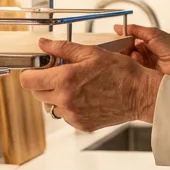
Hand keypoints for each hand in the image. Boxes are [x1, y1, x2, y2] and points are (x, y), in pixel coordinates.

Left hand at [19, 38, 164, 130]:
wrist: (141, 95)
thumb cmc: (121, 73)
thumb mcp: (91, 53)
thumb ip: (63, 48)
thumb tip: (44, 44)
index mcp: (65, 80)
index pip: (28, 80)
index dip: (29, 73)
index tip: (35, 69)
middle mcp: (66, 100)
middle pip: (37, 93)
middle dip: (44, 82)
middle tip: (61, 74)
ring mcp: (73, 115)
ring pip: (52, 105)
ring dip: (58, 96)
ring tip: (78, 86)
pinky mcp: (81, 124)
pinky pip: (66, 115)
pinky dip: (71, 106)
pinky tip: (86, 97)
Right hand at [114, 24, 169, 84]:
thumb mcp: (156, 35)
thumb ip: (137, 31)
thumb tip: (120, 27)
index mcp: (152, 44)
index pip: (131, 42)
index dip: (123, 40)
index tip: (115, 39)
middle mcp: (149, 57)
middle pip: (128, 53)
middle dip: (123, 50)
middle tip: (118, 47)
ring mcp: (148, 69)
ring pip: (130, 63)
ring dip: (128, 58)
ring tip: (129, 54)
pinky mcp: (148, 80)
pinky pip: (135, 72)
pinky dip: (133, 66)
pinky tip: (134, 62)